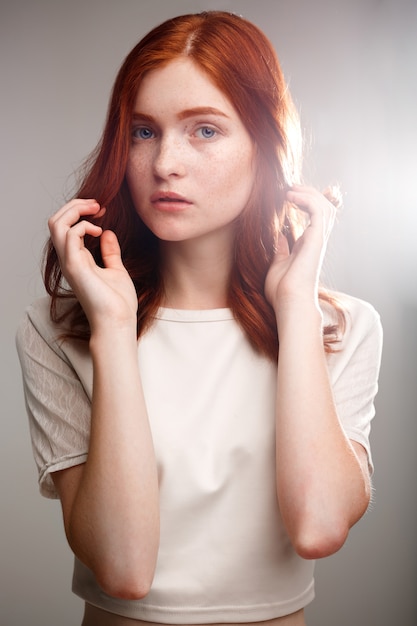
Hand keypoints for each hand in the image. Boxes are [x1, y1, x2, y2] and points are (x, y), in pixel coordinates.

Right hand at [48, 199, 137, 331]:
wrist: (118, 322)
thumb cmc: (118, 303)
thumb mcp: (116, 270)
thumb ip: (110, 252)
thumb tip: (108, 234)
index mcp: (77, 259)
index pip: (64, 227)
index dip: (79, 212)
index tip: (101, 210)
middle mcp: (69, 259)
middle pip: (55, 221)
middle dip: (74, 205)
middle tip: (97, 204)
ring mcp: (70, 262)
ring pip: (56, 224)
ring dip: (75, 210)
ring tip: (96, 210)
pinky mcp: (75, 266)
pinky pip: (69, 235)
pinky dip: (83, 226)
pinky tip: (99, 231)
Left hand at [264, 185, 335, 313]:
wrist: (288, 303)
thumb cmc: (282, 291)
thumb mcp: (277, 264)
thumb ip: (281, 249)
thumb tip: (280, 236)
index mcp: (308, 245)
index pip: (316, 216)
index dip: (307, 201)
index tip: (289, 194)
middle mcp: (316, 240)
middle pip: (324, 207)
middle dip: (309, 193)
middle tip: (290, 187)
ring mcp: (318, 239)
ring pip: (325, 206)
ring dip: (308, 193)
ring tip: (290, 190)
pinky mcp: (316, 239)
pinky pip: (318, 210)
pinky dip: (307, 199)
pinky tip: (290, 197)